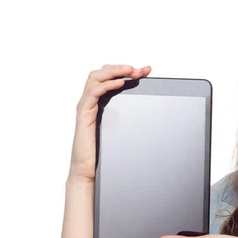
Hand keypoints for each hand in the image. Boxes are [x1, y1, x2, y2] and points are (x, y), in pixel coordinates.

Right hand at [68, 64, 151, 183]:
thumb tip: (154, 108)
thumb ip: (132, 116)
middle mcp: (90, 101)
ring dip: (114, 71)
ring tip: (130, 71)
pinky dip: (107, 84)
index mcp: (100, 102)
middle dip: (121, 67)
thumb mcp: (122, 129)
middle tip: (139, 70)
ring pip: (95, 77)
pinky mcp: (83, 114)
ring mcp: (86, 106)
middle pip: (102, 72)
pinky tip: (119, 83)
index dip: (128, 71)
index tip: (147, 70)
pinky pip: (93, 93)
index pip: (112, 77)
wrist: (89, 170)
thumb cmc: (104, 152)